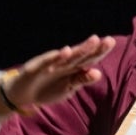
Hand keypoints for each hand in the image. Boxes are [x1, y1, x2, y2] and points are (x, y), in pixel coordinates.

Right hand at [0, 35, 114, 112]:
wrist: (23, 94)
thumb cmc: (49, 88)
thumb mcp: (69, 88)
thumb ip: (82, 80)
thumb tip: (98, 73)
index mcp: (73, 68)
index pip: (89, 58)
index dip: (100, 51)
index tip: (112, 41)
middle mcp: (63, 63)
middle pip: (81, 55)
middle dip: (94, 48)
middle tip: (108, 40)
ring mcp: (50, 64)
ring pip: (67, 56)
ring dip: (80, 49)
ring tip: (93, 41)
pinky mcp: (35, 68)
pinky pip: (46, 62)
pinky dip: (55, 57)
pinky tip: (64, 52)